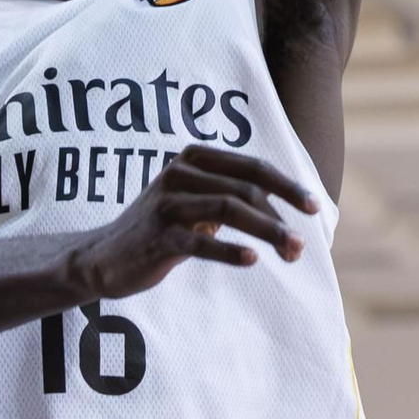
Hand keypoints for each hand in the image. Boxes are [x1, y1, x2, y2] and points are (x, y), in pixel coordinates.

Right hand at [72, 144, 318, 298]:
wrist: (105, 257)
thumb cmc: (162, 229)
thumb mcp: (196, 203)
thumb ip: (232, 198)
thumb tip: (288, 212)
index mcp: (193, 159)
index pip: (251, 167)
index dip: (286, 186)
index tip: (314, 208)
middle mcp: (179, 173)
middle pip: (244, 189)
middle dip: (279, 216)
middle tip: (303, 245)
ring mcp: (166, 204)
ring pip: (227, 210)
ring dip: (266, 231)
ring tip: (291, 251)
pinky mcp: (157, 236)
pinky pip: (199, 242)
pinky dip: (228, 250)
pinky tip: (251, 259)